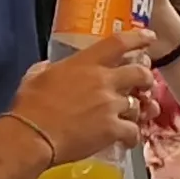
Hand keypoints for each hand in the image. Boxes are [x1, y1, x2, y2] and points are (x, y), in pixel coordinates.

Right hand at [8, 26, 152, 171]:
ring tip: (132, 117)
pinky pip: (134, 131)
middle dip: (147, 79)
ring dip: (138, 111)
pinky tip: (127, 141)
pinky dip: (133, 137)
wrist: (32, 136)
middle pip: (140, 73)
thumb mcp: (37, 76)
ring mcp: (110, 105)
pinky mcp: (113, 129)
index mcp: (85, 63)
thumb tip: (49, 66)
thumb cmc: (30, 106)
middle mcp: (103, 80)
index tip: (150, 37)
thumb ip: (49, 68)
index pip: (119, 43)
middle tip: (145, 84)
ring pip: (139, 105)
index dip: (138, 38)